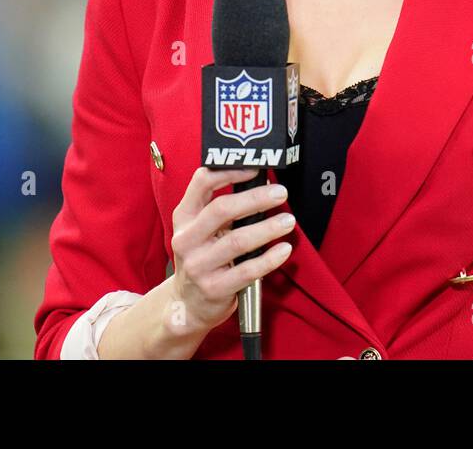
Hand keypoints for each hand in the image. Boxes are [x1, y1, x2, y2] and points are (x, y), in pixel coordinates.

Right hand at [166, 167, 296, 336]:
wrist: (188, 304)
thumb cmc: (202, 258)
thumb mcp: (199, 229)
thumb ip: (220, 208)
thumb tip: (260, 184)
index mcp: (183, 217)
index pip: (202, 183)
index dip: (229, 171)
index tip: (255, 168)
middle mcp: (186, 239)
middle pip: (222, 209)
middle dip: (255, 198)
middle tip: (281, 194)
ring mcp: (198, 265)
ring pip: (237, 241)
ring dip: (267, 228)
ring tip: (288, 222)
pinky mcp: (214, 288)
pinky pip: (247, 271)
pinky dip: (269, 259)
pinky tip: (284, 250)